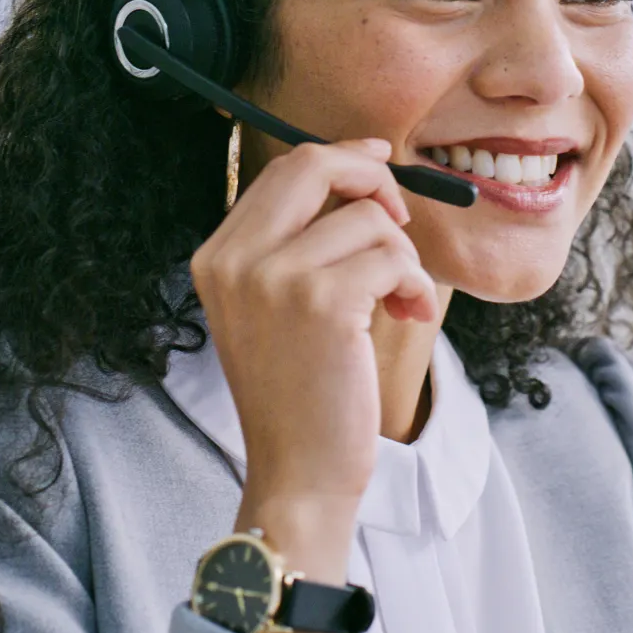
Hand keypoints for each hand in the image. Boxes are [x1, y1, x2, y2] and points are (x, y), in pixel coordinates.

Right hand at [189, 139, 438, 589]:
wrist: (298, 473)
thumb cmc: (303, 392)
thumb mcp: (277, 307)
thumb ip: (300, 241)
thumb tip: (363, 167)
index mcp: (218, 256)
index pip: (285, 170)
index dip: (343, 158)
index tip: (379, 165)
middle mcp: (235, 260)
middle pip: (315, 165)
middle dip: (374, 179)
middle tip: (401, 218)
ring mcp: (274, 278)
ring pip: (369, 218)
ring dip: (402, 258)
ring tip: (397, 300)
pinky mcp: (322, 302)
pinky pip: (392, 257)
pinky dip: (414, 284)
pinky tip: (407, 314)